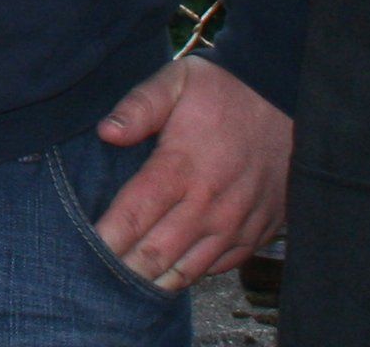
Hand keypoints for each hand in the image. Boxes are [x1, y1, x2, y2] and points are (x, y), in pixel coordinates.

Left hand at [93, 57, 288, 289]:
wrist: (289, 100)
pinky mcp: (257, 234)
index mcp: (181, 168)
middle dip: (121, 271)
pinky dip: (190, 272)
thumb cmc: (225, 91)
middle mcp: (209, 205)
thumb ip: (139, 106)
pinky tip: (168, 270)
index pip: (132, 218)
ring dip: (154, 281)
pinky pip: (218, 268)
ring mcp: (236, 224)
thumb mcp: (178, 81)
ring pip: (186, 272)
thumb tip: (106, 133)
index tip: (81, 252)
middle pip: (154, 256)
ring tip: (123, 288)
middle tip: (94, 279)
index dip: (104, 242)